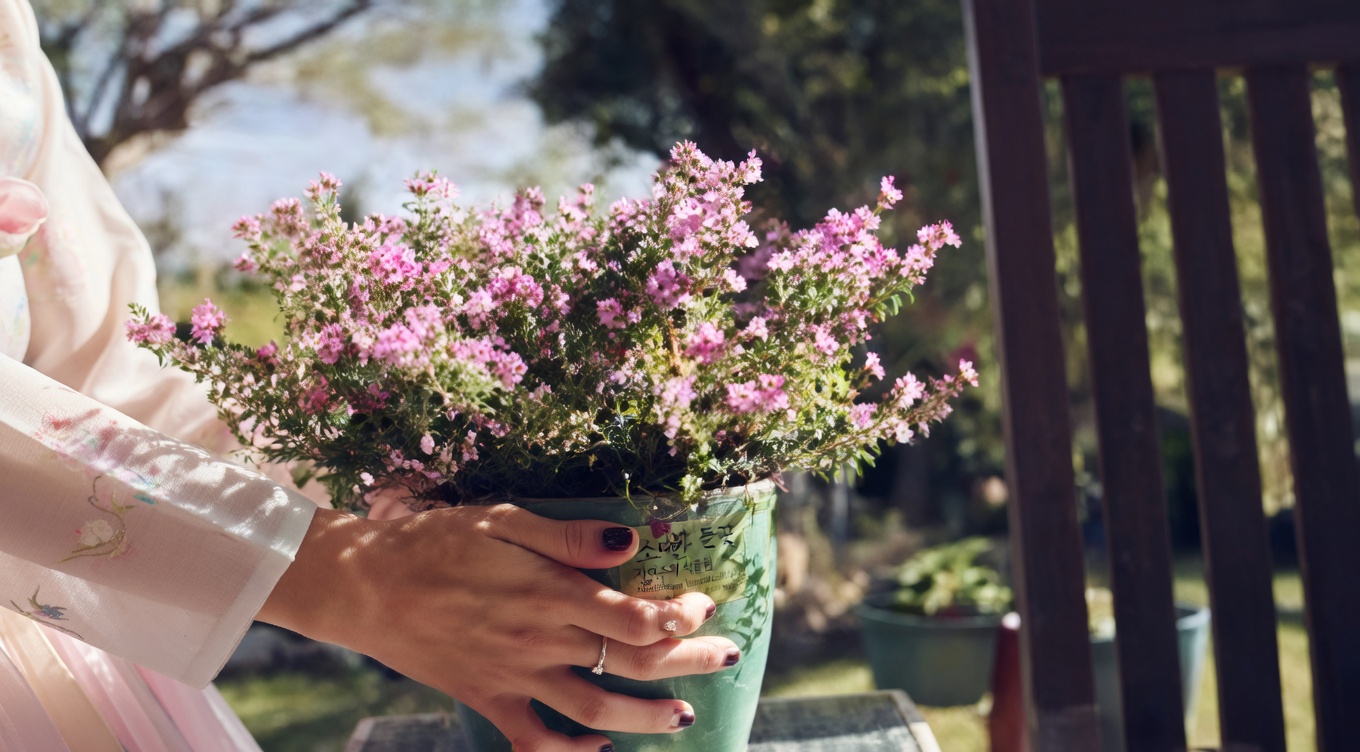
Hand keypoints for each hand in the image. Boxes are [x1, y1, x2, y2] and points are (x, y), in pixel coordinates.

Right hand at [258, 504, 740, 750]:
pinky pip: (533, 739)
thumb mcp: (502, 519)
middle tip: (729, 655)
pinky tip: (597, 748)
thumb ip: (569, 536)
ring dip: (646, 716)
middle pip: (629, 660)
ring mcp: (514, 676)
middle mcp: (539, 640)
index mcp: (548, 593)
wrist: (363, 586)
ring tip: (684, 717)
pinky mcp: (487, 697)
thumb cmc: (434, 542)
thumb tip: (632, 540)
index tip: (704, 603)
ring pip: (595, 707)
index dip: (678, 615)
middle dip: (688, 661)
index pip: (633, 616)